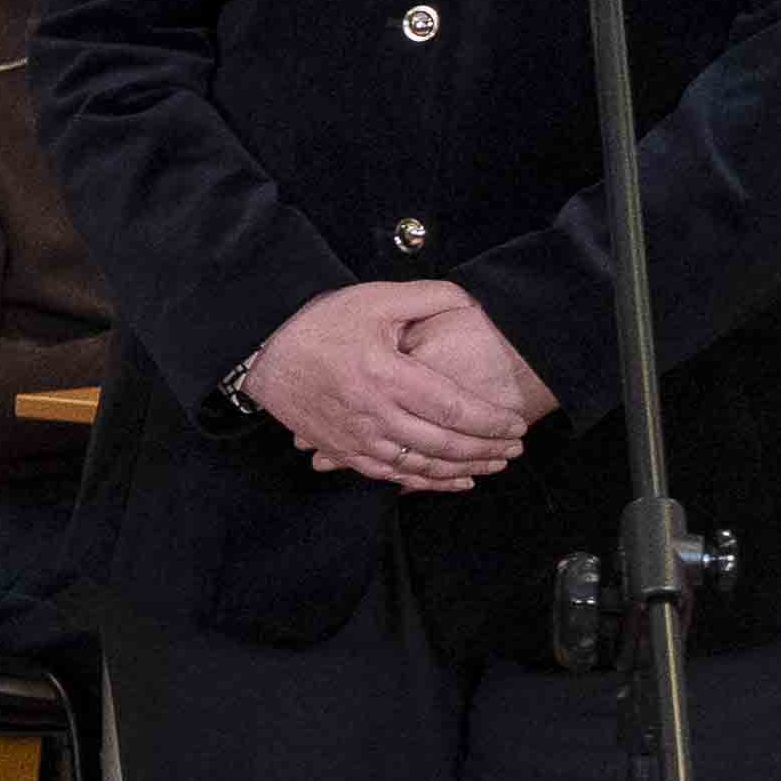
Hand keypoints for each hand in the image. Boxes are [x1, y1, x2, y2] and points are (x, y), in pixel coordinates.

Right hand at [237, 282, 533, 491]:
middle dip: (486, 450)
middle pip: (443, 444)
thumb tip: (473, 305)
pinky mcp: (344, 451)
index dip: (489, 421)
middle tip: (515, 448)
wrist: (264, 356)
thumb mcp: (375, 298)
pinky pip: (392, 476)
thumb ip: (429, 297)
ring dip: (463, 470)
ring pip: (421, 466)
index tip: (516, 424)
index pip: (452, 407)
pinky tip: (454, 481)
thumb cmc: (321, 324)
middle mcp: (374, 414)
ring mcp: (358, 439)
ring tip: (494, 465)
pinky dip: (427, 483)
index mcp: (387, 375)